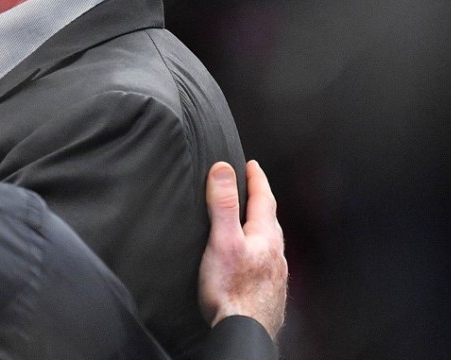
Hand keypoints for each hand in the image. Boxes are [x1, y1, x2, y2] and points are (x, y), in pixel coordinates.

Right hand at [199, 160, 287, 338]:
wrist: (245, 331)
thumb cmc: (231, 291)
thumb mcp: (222, 240)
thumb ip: (222, 204)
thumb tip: (223, 169)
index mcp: (265, 236)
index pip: (263, 198)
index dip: (256, 179)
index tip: (252, 165)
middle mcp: (275, 253)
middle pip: (270, 219)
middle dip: (261, 201)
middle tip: (253, 188)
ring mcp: (276, 274)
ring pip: (271, 242)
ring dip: (262, 227)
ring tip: (251, 222)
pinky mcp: (270, 292)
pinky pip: (268, 262)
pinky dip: (260, 251)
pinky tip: (251, 262)